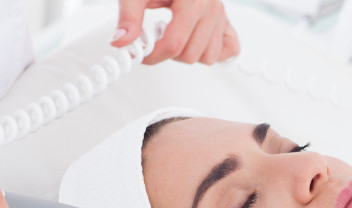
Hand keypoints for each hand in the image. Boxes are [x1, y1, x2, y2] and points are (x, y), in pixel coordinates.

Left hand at [111, 0, 239, 64]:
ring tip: (177, 35)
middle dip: (170, 54)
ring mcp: (222, 15)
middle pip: (190, 55)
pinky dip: (213, 51)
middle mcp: (211, 6)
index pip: (174, 44)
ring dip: (189, 53)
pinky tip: (197, 41)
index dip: (153, 55)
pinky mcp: (227, 22)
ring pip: (208, 57)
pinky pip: (229, 50)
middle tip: (159, 37)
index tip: (142, 52)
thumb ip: (129, 16)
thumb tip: (122, 41)